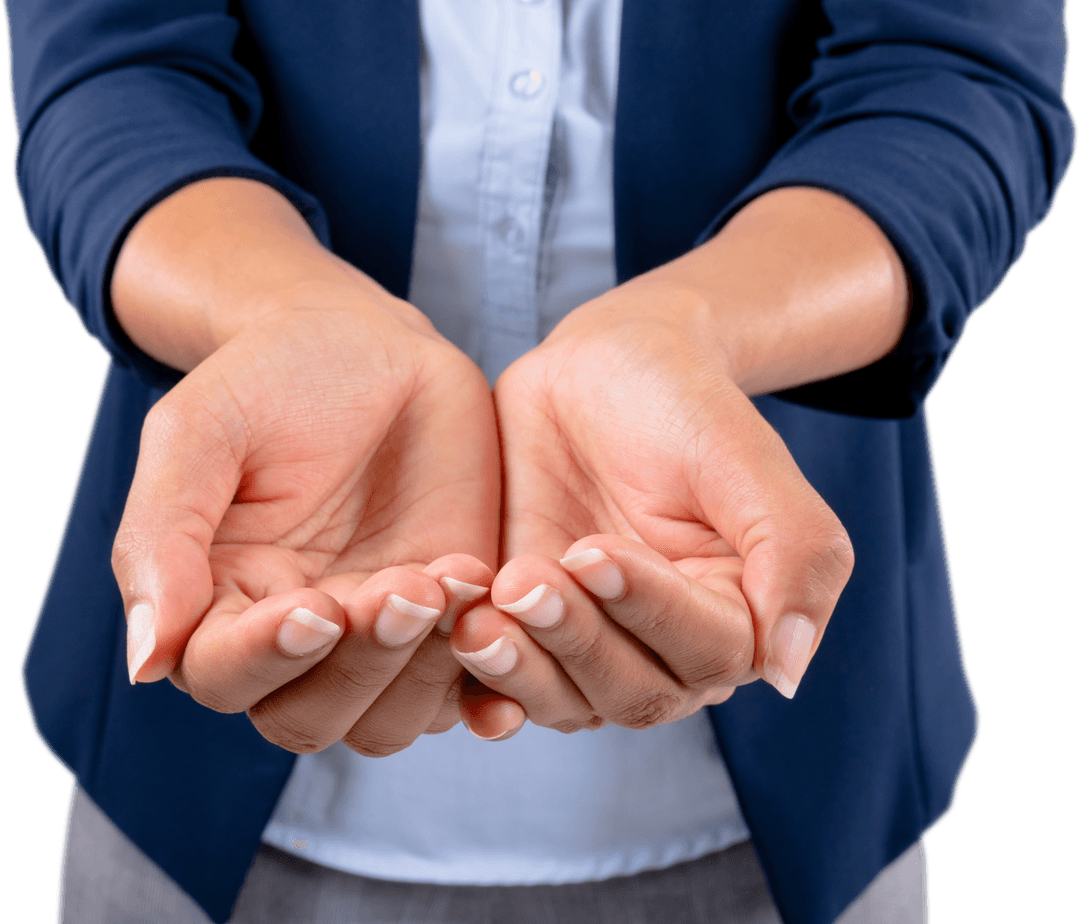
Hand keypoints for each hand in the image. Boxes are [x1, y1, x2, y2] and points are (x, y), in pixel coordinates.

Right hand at [113, 289, 523, 753]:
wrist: (372, 348)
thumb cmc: (273, 379)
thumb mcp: (200, 432)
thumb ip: (161, 538)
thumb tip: (145, 662)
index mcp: (221, 604)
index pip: (226, 677)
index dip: (267, 657)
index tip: (315, 605)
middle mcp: (300, 640)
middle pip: (312, 718)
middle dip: (362, 663)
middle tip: (405, 586)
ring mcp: (381, 635)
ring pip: (391, 717)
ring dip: (426, 666)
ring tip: (456, 575)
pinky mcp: (452, 617)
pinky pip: (470, 682)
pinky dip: (492, 667)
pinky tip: (503, 606)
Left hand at [452, 275, 854, 732]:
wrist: (602, 369)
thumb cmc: (683, 404)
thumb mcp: (747, 458)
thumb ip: (795, 554)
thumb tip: (784, 673)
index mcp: (736, 614)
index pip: (705, 651)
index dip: (648, 611)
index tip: (593, 551)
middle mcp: (664, 647)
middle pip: (630, 692)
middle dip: (575, 642)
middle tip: (524, 581)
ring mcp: (590, 643)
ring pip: (566, 701)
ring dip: (521, 671)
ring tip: (478, 620)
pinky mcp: (527, 629)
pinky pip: (505, 685)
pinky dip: (480, 688)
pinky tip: (455, 657)